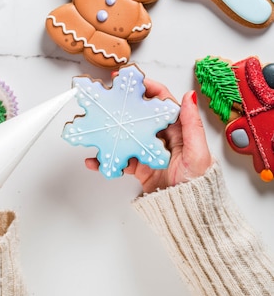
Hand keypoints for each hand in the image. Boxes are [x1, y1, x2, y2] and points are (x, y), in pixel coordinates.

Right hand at [85, 79, 212, 193]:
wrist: (190, 216)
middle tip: (107, 96)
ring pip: (126, 135)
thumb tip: (189, 95)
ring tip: (96, 125)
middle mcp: (162, 137)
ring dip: (110, 130)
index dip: (146, 87)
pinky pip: (120, 158)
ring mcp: (148, 151)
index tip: (130, 79)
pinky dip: (106, 158)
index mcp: (179, 128)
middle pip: (139, 114)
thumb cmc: (200, 185)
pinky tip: (95, 159)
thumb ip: (191, 124)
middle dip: (123, 104)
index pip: (161, 101)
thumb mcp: (198, 152)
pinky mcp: (139, 168)